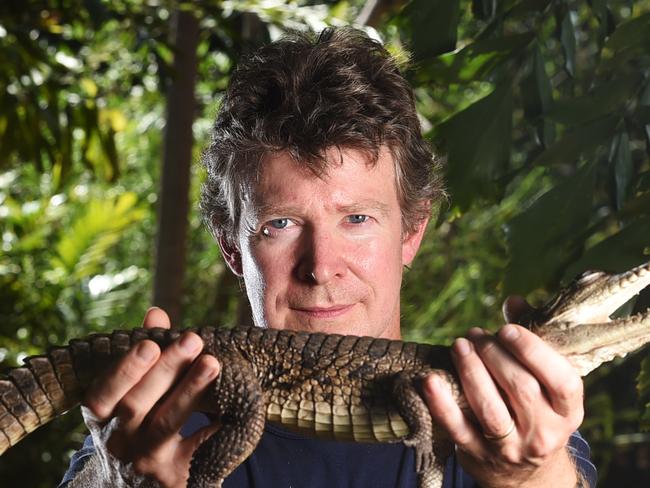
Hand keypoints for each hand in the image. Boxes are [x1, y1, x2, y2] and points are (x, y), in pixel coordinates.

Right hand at [81, 307, 220, 486]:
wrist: (138, 487)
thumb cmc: (137, 426)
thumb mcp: (129, 395)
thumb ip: (144, 355)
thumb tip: (156, 313)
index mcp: (100, 417)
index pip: (102, 394)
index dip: (125, 368)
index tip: (150, 343)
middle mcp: (117, 442)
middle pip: (136, 405)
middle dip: (166, 369)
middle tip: (193, 339)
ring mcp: (144, 462)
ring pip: (165, 424)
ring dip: (189, 390)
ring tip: (213, 363)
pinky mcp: (174, 478)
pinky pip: (198, 449)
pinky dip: (214, 425)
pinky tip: (231, 403)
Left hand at [423, 315, 583, 486]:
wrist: (523, 472)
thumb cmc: (532, 407)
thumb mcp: (544, 380)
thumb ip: (531, 337)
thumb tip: (513, 300)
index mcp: (568, 411)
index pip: (561, 381)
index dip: (533, 351)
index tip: (507, 329)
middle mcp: (544, 432)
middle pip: (520, 388)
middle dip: (494, 354)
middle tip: (475, 334)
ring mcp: (511, 448)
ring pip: (490, 408)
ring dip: (471, 371)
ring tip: (459, 345)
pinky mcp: (478, 454)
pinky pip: (457, 428)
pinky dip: (441, 403)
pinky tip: (429, 379)